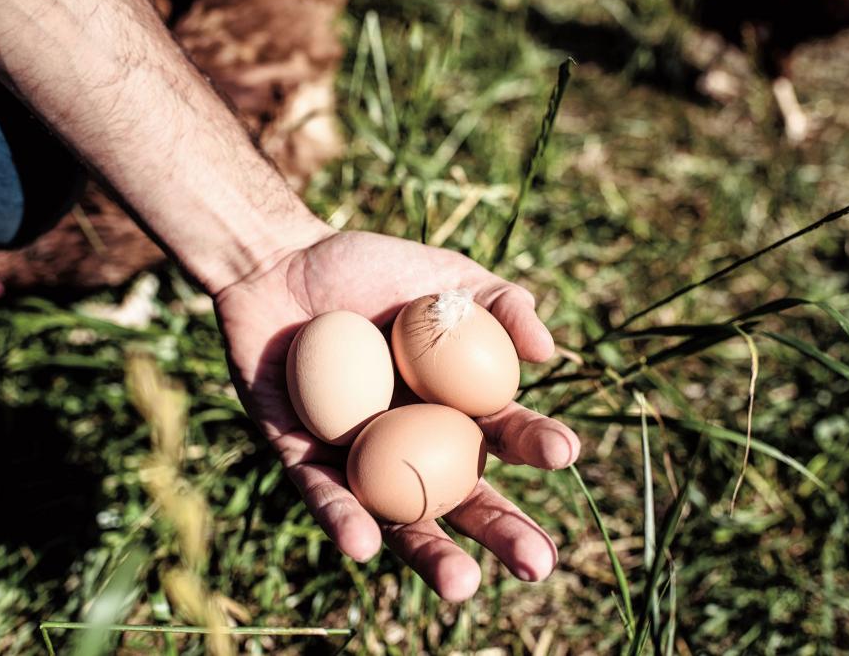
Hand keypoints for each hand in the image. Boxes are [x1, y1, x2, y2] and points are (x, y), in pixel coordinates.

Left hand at [214, 230, 580, 600]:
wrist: (282, 261)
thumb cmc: (374, 269)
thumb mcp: (450, 279)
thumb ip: (504, 304)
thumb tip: (550, 352)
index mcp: (456, 406)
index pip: (507, 434)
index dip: (538, 445)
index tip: (566, 452)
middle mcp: (414, 442)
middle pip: (464, 497)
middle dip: (502, 534)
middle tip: (539, 566)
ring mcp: (360, 456)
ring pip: (400, 516)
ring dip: (430, 553)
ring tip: (462, 586)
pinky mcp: (301, 455)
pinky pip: (324, 493)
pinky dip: (344, 517)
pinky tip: (365, 544)